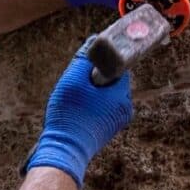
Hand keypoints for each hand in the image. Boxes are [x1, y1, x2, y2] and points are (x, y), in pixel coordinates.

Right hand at [26, 47, 132, 186]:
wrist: (65, 150)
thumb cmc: (69, 115)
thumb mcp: (72, 80)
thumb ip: (84, 58)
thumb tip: (94, 39)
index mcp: (122, 95)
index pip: (118, 66)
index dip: (101, 62)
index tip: (87, 65)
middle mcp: (125, 108)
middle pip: (112, 81)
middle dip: (94, 79)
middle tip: (77, 85)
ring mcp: (118, 121)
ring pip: (106, 95)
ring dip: (91, 92)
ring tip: (75, 100)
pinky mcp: (109, 129)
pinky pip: (103, 108)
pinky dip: (91, 105)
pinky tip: (77, 110)